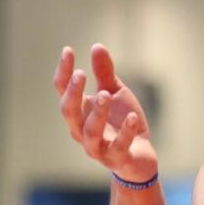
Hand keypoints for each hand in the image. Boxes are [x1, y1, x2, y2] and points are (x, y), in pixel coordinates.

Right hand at [54, 44, 157, 183]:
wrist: (139, 157)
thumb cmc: (121, 122)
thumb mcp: (115, 93)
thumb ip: (104, 73)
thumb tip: (96, 46)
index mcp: (80, 113)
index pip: (64, 92)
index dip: (63, 73)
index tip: (68, 51)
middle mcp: (82, 131)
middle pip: (70, 113)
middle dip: (73, 94)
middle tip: (80, 74)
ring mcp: (98, 148)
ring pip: (90, 133)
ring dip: (96, 113)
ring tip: (105, 94)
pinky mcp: (117, 158)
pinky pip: (118, 147)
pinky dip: (125, 132)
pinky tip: (132, 118)